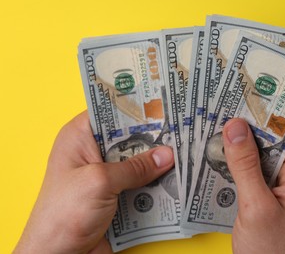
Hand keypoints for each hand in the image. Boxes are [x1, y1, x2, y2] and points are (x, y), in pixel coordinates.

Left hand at [14, 112, 173, 252]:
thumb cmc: (64, 214)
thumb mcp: (100, 182)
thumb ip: (135, 167)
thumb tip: (166, 155)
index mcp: (79, 137)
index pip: (111, 112)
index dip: (137, 109)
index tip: (164, 106)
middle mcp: (93, 152)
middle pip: (129, 137)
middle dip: (153, 137)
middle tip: (181, 131)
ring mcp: (105, 174)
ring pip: (137, 161)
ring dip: (157, 162)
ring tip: (185, 154)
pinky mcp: (116, 194)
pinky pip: (140, 182)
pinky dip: (155, 182)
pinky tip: (174, 179)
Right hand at [223, 118, 284, 253]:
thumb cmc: (272, 251)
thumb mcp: (255, 205)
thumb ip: (245, 165)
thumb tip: (235, 127)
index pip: (282, 135)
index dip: (257, 122)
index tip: (232, 111)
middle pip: (273, 145)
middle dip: (245, 139)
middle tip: (217, 128)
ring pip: (265, 158)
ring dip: (242, 155)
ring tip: (216, 145)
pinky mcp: (281, 196)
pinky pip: (262, 173)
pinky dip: (244, 170)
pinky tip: (226, 167)